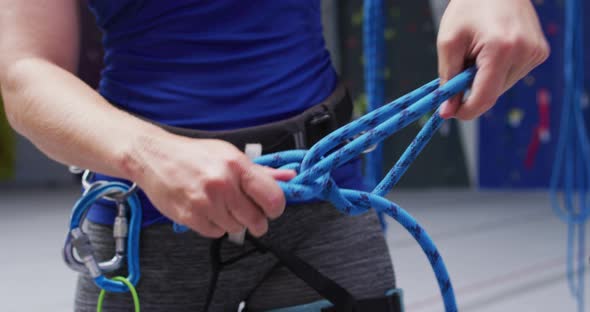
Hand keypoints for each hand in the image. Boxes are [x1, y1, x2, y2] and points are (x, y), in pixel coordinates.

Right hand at [128, 134, 295, 237]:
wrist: (154, 157)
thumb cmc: (194, 155)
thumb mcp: (230, 155)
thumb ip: (260, 171)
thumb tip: (289, 177)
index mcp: (237, 165)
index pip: (273, 198)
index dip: (276, 208)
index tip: (270, 208)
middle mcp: (223, 184)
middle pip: (256, 220)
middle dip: (256, 220)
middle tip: (246, 211)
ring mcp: (206, 202)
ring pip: (236, 228)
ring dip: (233, 221)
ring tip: (221, 205)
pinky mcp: (190, 216)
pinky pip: (216, 233)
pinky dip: (215, 226)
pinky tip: (207, 210)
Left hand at [437, 0, 549, 119]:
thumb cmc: (467, 9)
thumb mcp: (449, 43)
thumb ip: (448, 80)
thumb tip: (447, 112)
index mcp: (502, 49)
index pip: (485, 97)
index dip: (466, 110)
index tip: (450, 112)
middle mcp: (525, 52)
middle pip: (493, 93)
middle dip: (473, 89)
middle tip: (462, 65)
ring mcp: (536, 52)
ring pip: (503, 86)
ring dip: (485, 79)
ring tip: (479, 52)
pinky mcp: (540, 52)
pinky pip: (513, 75)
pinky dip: (497, 71)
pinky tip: (493, 50)